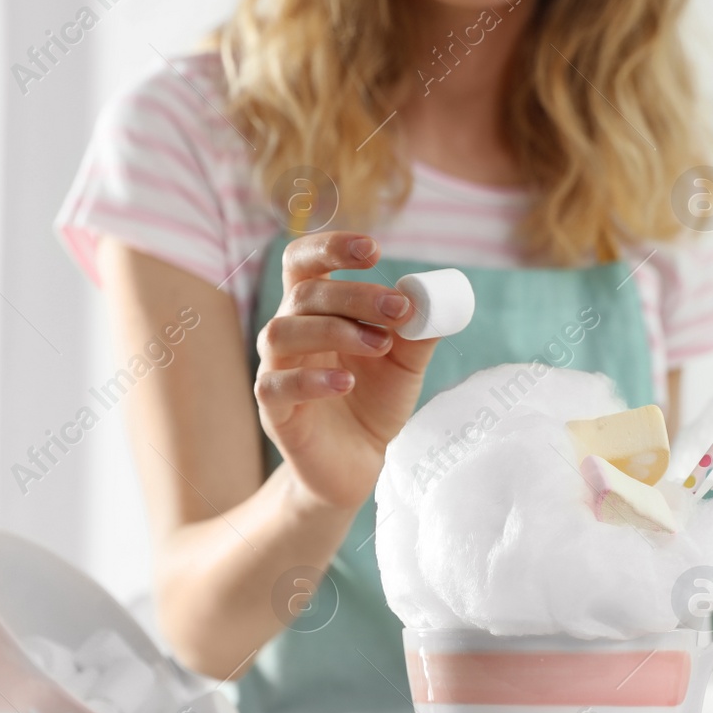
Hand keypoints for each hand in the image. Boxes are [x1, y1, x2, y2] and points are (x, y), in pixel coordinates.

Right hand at [254, 232, 436, 509]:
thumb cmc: (376, 403)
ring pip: (282, 332)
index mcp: (317, 310)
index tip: (374, 250)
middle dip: (355, 296)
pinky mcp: (274, 411)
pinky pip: (275, 385)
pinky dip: (311, 380)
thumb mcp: (405, 363)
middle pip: (304, 294)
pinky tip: (345, 382)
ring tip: (379, 345)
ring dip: (334, 331)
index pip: (304, 262)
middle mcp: (290, 332)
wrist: (361, 465)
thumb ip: (418, 330)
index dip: (330, 247)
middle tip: (399, 310)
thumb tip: (438, 300)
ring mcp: (276, 370)